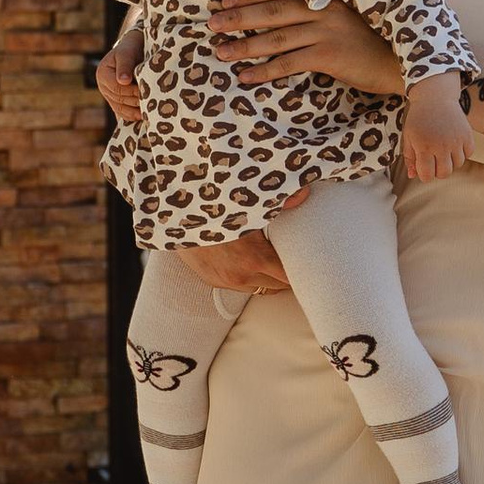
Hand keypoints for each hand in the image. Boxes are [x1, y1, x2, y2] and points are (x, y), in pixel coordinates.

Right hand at [96, 42, 142, 124]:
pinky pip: (123, 113)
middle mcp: (103, 86)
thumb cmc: (132, 48)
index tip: (146, 90)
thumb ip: (125, 65)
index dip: (131, 91)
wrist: (134, 48)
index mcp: (102, 73)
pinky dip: (133, 116)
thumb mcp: (127, 53)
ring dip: (135, 111)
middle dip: (135, 101)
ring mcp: (109, 95)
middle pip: (119, 99)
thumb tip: (123, 81)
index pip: (116, 88)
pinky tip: (144, 116)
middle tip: (152, 103)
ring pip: (121, 108)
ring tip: (149, 112)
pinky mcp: (116, 102)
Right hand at [176, 186, 309, 294]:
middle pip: (278, 286)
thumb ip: (280, 201)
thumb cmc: (212, 203)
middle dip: (288, 274)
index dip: (303, 270)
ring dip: (268, 277)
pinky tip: (250, 259)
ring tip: (274, 259)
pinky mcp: (211, 280)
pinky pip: (239, 285)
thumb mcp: (247, 200)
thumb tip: (305, 195)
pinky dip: (249, 276)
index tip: (312, 261)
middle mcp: (240, 276)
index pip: (290, 277)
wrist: (171, 211)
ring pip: (259, 288)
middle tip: (298, 258)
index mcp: (255, 259)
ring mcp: (224, 280)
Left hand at [208, 0, 401, 97]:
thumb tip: (287, 16)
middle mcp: (322, 10)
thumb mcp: (347, 16)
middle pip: (271, 11)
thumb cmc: (374, 40)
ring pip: (275, 37)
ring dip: (244, 45)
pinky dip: (264, 70)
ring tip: (220, 52)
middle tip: (211, 23)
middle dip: (238, 17)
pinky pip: (289, 63)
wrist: (401, 60)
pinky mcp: (329, 56)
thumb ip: (320, 10)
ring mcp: (325, 32)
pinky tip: (245, 76)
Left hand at [401, 74, 472, 181]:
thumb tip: (413, 176)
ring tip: (444, 150)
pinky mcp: (467, 134)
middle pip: (445, 173)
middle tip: (434, 159)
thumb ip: (410, 158)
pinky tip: (454, 144)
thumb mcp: (409, 137)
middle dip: (438, 170)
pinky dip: (462, 152)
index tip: (424, 167)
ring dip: (451, 161)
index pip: (427, 176)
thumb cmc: (419, 118)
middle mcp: (441, 145)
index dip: (425, 174)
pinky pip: (469, 154)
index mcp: (424, 146)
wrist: (435, 96)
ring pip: (458, 164)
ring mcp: (456, 140)